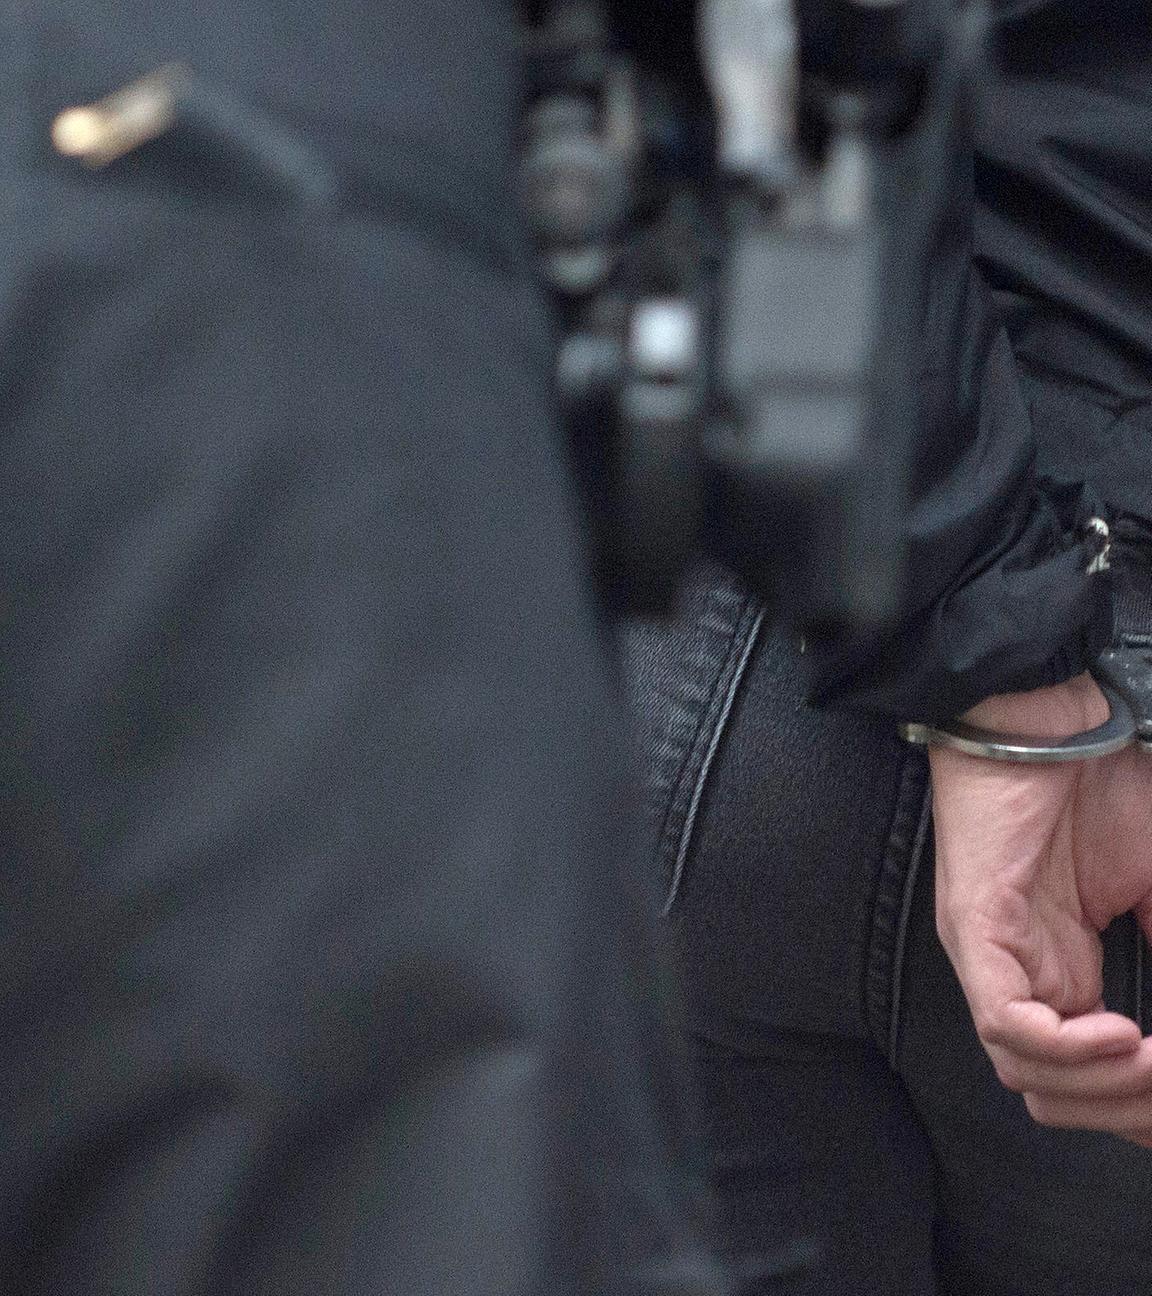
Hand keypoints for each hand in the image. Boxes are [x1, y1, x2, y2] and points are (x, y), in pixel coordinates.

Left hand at [930, 673, 1151, 1146]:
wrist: (1050, 714)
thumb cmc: (1100, 785)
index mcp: (1057, 967)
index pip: (1082, 1072)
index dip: (1135, 1101)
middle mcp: (1015, 971)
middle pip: (1052, 1088)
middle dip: (1125, 1108)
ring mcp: (988, 952)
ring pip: (1023, 1068)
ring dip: (1102, 1084)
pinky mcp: (974, 927)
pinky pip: (1004, 1018)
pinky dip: (1065, 1045)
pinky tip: (1125, 1034)